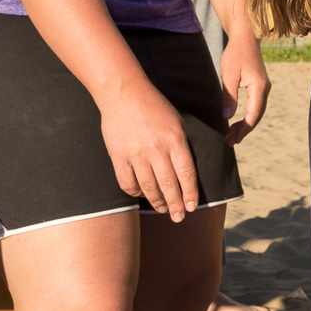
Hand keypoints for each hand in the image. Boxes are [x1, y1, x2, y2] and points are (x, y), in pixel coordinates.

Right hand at [100, 85, 198, 220]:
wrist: (124, 94)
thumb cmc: (155, 106)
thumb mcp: (177, 122)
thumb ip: (181, 146)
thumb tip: (185, 170)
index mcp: (175, 140)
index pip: (186, 174)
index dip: (190, 193)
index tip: (192, 207)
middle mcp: (157, 150)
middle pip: (169, 185)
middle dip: (176, 204)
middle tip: (179, 217)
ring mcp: (136, 154)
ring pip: (149, 187)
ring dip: (158, 202)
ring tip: (164, 210)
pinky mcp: (118, 156)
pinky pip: (127, 182)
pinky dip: (136, 193)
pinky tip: (142, 196)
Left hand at [220, 33, 270, 145]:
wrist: (246, 37)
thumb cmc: (236, 53)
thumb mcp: (229, 75)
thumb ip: (228, 96)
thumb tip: (227, 117)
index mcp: (259, 87)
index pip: (253, 115)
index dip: (243, 129)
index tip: (232, 139)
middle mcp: (265, 89)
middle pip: (257, 116)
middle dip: (244, 131)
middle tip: (229, 142)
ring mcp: (263, 88)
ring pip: (257, 112)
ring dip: (245, 125)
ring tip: (232, 136)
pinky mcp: (259, 86)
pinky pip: (255, 106)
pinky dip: (247, 116)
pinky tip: (237, 121)